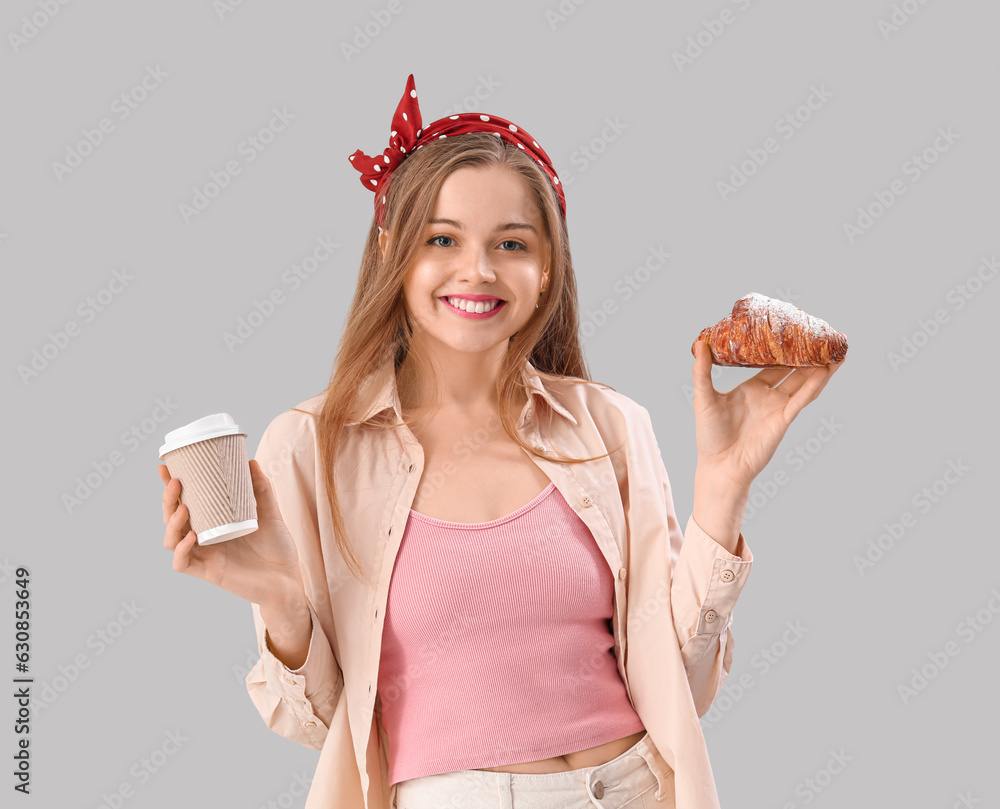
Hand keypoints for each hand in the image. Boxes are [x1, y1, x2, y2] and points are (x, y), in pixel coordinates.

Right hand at [158, 459, 304, 609]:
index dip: (170, 487)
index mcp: (213, 523)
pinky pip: (182, 563)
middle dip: (168, 500)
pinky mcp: (209, 573)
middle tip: (176, 483)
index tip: (165, 467)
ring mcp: (205, 555)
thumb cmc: (277, 546)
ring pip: (171, 540)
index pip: (185, 502)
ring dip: (172, 523)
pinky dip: (182, 549)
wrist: (288, 577)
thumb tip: (250, 461)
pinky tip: (192, 536)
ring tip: (184, 509)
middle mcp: (204, 538)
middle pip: (172, 519)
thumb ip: (261, 488)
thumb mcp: (270, 512)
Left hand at [691, 339, 845, 487]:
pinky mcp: (783, 420)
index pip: (772, 365)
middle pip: (794, 372)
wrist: (719, 466)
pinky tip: (824, 371)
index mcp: (751, 389)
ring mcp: (778, 408)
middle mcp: (768, 397)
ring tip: (836, 351)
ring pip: (804, 384)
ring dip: (820, 368)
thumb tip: (699, 344)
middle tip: (823, 337)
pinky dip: (813, 385)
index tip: (794, 333)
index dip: (784, 351)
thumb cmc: (709, 436)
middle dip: (809, 356)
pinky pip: (801, 400)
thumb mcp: (703, 398)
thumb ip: (701, 372)